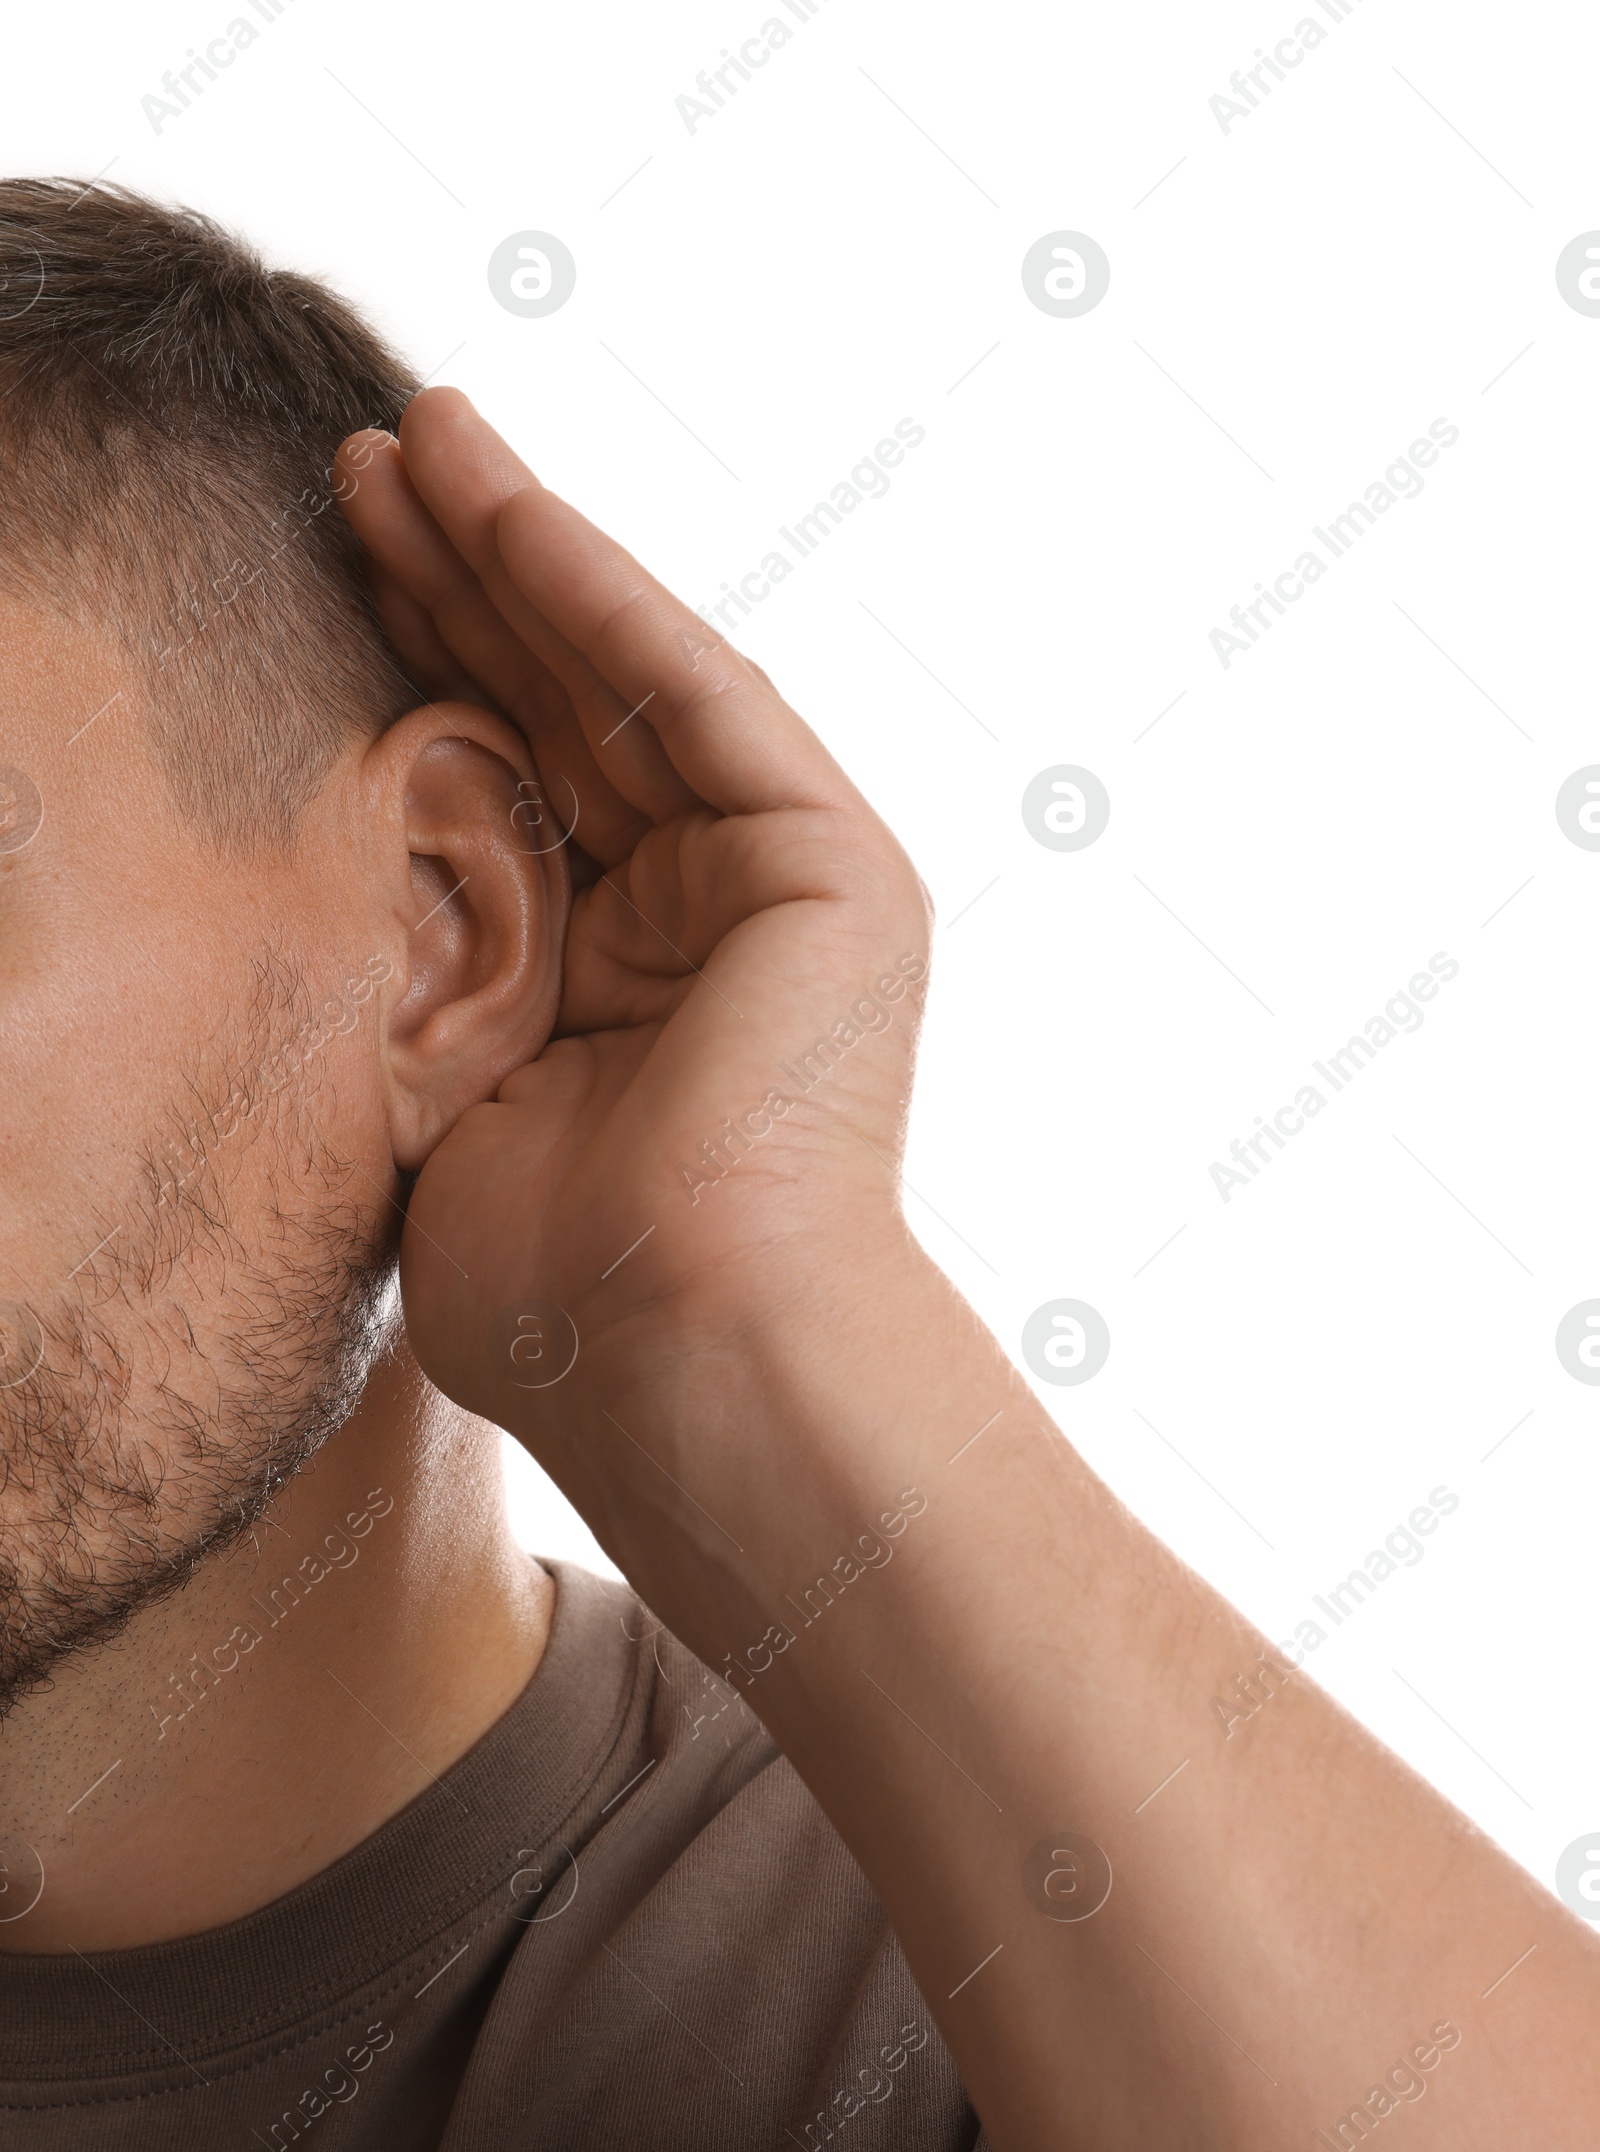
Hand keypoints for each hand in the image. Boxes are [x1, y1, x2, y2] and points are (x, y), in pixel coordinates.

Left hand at [336, 391, 928, 1526]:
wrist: (679, 1354)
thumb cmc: (553, 1272)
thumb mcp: (443, 1074)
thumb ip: (424, 954)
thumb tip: (330, 862)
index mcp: (622, 975)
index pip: (513, 785)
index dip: (419, 670)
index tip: (324, 574)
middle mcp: (710, 913)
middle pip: (563, 712)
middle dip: (454, 586)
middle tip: (349, 469)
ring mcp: (781, 882)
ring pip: (624, 680)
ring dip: (510, 550)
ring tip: (403, 440)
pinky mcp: (832, 864)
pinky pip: (689, 695)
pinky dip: (589, 590)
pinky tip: (494, 495)